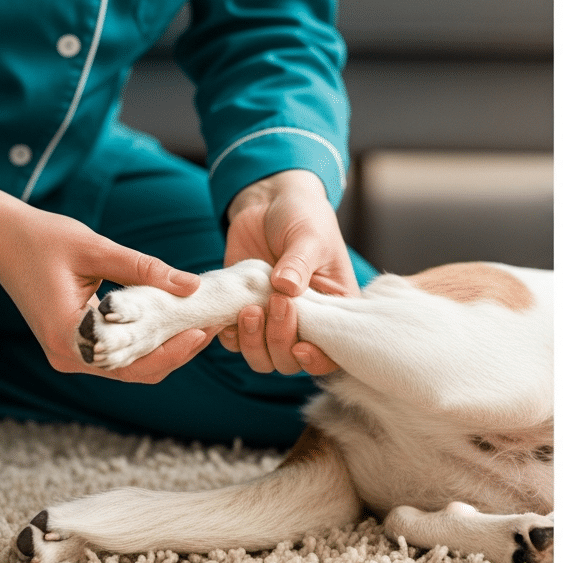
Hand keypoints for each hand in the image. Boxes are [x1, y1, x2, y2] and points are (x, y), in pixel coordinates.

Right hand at [0, 176, 212, 383]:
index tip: (204, 330)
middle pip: (136, 371)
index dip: (173, 352)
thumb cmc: (44, 240)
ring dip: (165, 350)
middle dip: (177, 353)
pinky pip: (119, 354)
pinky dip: (147, 343)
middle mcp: (69, 355)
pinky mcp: (75, 344)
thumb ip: (145, 269)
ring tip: (201, 324)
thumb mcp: (98, 249)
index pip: (133, 362)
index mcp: (69, 337)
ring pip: (130, 366)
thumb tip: (193, 285)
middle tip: (213, 327)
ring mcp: (71, 353)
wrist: (3, 238)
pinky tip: (174, 323)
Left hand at [219, 169, 353, 374]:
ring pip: (262, 358)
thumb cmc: (302, 216)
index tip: (301, 346)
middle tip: (274, 302)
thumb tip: (286, 288)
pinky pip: (234, 341)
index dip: (318, 360)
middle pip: (291, 360)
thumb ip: (299, 263)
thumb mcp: (310, 235)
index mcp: (334, 308)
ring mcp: (272, 320)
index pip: (332, 352)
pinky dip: (229, 334)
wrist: (268, 202)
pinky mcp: (243, 311)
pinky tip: (229, 312)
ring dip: (253, 342)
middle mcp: (305, 322)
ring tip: (248, 309)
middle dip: (280, 340)